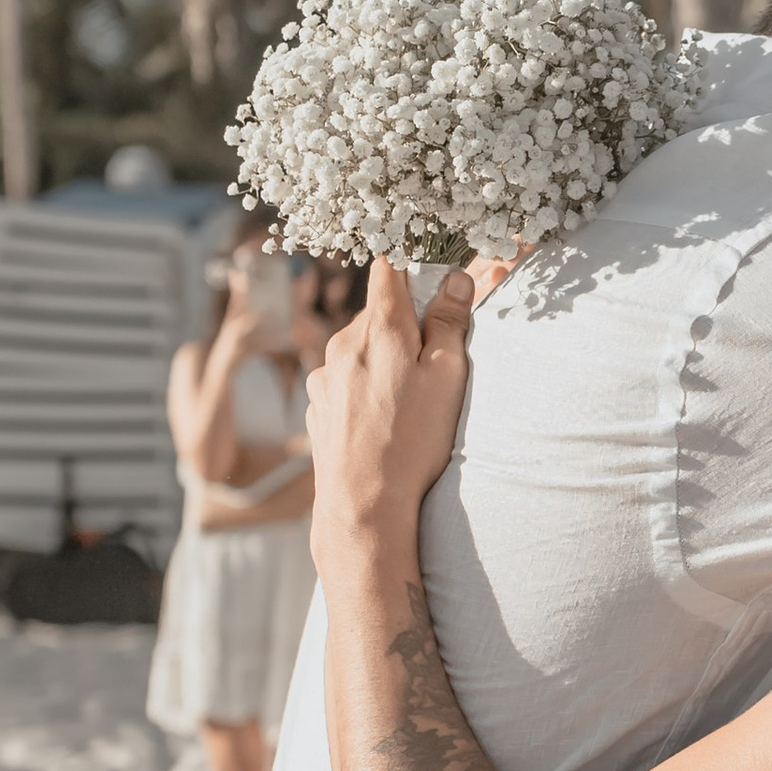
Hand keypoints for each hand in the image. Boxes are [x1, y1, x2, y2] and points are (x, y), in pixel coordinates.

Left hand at [308, 259, 474, 562]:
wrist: (363, 503)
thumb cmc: (413, 441)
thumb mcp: (447, 377)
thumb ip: (449, 322)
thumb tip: (455, 278)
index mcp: (380, 327)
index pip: (389, 267)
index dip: (412, 269)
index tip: (432, 287)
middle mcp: (343, 342)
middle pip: (377, 312)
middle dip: (404, 326)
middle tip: (432, 362)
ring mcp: (324, 374)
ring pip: (359, 348)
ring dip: (382, 360)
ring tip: (405, 403)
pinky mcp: (316, 404)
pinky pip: (344, 379)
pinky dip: (363, 388)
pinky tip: (380, 421)